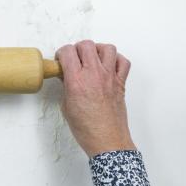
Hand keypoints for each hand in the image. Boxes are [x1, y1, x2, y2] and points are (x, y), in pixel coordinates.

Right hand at [55, 40, 135, 156]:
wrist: (107, 141)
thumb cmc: (86, 129)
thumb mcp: (66, 106)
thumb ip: (66, 86)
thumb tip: (66, 76)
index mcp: (77, 81)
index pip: (68, 52)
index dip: (62, 53)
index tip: (62, 60)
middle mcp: (94, 75)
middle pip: (86, 45)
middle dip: (77, 48)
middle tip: (75, 58)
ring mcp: (109, 77)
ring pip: (107, 48)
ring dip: (97, 50)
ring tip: (92, 58)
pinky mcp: (121, 83)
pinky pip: (123, 61)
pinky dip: (116, 59)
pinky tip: (108, 66)